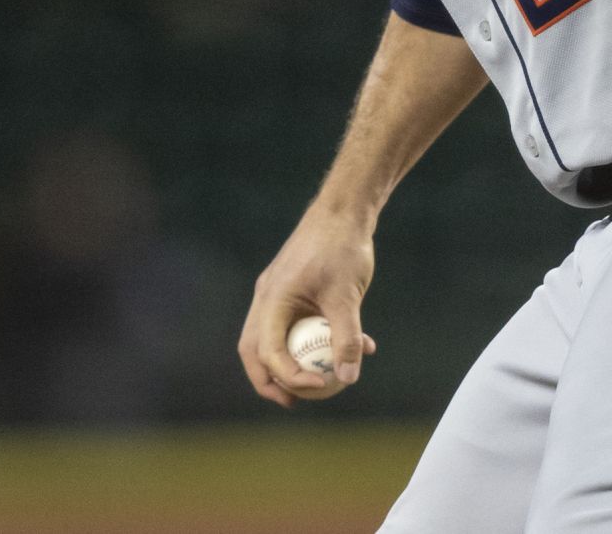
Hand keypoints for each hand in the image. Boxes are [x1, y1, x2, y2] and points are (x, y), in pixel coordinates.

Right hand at [236, 205, 379, 408]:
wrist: (344, 210)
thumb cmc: (342, 248)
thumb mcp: (347, 296)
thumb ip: (346, 337)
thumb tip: (349, 378)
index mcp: (272, 300)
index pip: (268, 351)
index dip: (289, 376)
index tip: (319, 387)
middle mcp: (267, 298)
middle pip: (256, 350)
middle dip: (270, 379)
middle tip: (292, 401)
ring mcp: (278, 292)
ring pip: (274, 337)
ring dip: (291, 362)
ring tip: (316, 385)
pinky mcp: (294, 289)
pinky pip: (296, 322)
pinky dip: (315, 338)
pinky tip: (356, 345)